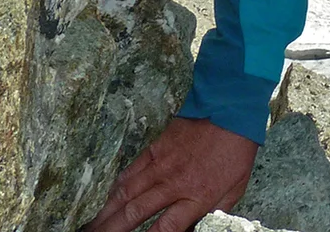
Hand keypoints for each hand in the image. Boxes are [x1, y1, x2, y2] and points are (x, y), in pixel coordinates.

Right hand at [86, 116, 258, 231]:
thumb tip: (190, 230)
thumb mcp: (234, 190)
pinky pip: (130, 172)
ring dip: (106, 212)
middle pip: (136, 212)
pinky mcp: (154, 149)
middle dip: (113, 229)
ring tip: (93, 225)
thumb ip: (211, 213)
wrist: (231, 110)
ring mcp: (161, 165)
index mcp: (197, 196)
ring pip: (126, 192)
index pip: (166, 227)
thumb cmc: (236, 152)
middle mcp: (174, 183)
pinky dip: (115, 187)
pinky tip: (107, 199)